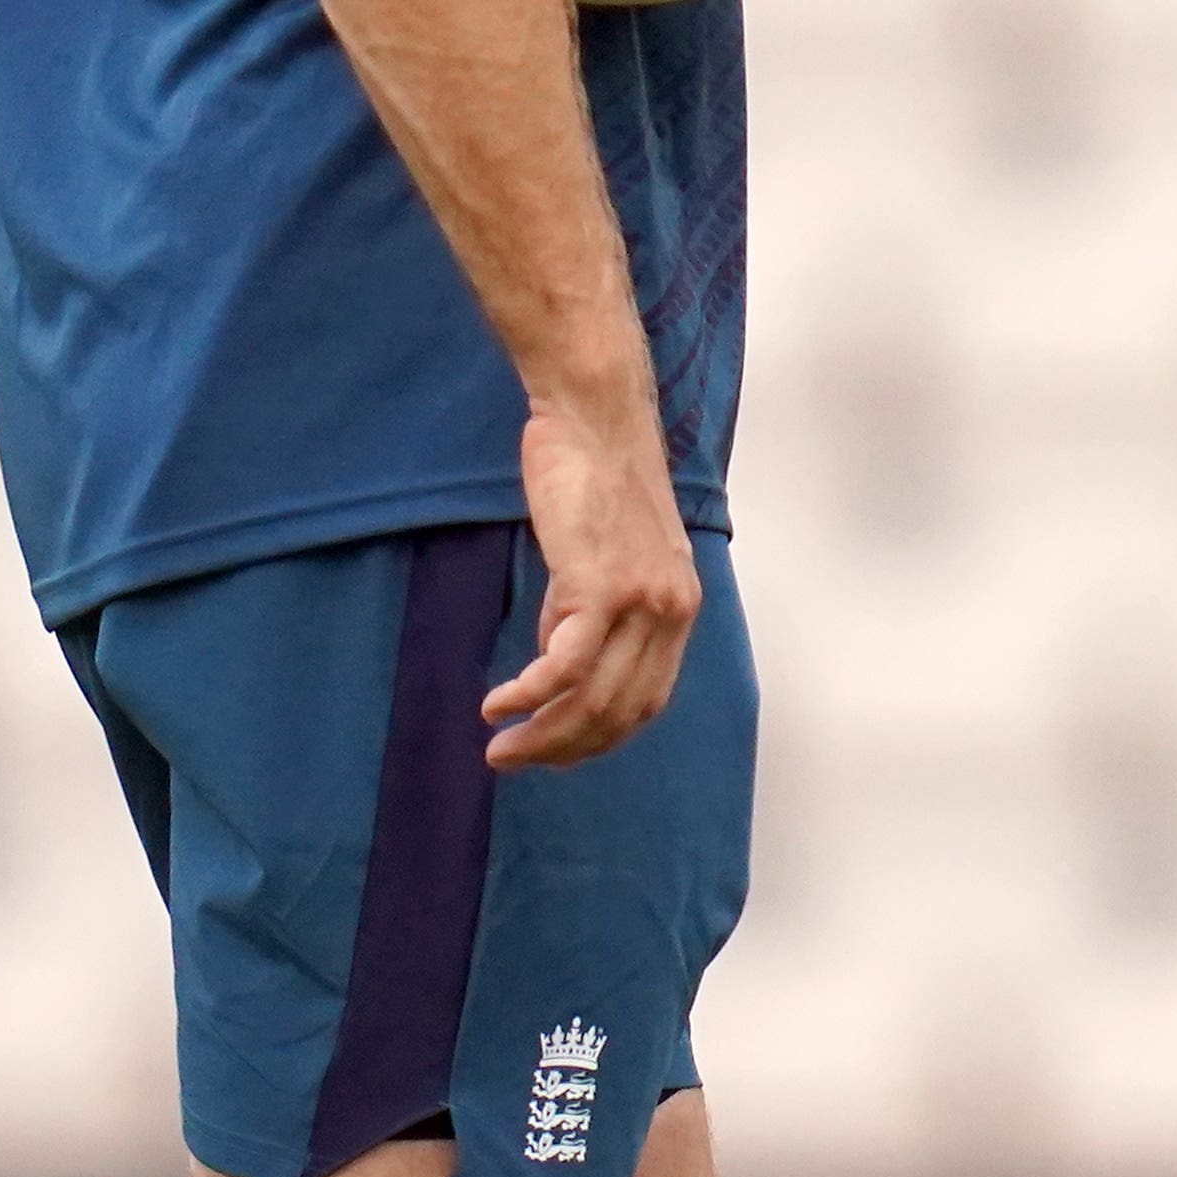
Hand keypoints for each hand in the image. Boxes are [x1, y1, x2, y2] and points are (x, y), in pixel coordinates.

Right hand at [483, 387, 700, 767]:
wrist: (594, 416)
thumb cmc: (591, 476)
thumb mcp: (603, 554)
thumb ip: (588, 608)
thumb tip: (553, 660)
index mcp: (679, 606)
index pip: (645, 701)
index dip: (598, 738)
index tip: (554, 751)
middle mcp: (672, 610)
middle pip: (620, 713)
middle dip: (563, 749)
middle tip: (512, 760)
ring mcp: (640, 600)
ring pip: (592, 699)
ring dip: (541, 735)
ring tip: (498, 749)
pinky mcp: (600, 584)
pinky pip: (563, 665)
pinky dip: (528, 696)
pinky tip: (497, 706)